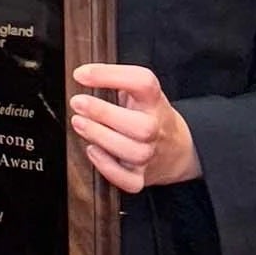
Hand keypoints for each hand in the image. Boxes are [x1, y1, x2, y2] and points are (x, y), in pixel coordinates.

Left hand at [71, 63, 199, 192]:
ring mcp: (151, 154)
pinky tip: (93, 151)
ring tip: (79, 123)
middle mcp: (155, 128)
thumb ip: (115, 81)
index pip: (143, 83)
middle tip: (77, 103)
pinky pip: (128, 180)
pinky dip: (108, 168)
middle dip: (104, 114)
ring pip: (134, 152)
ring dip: (102, 137)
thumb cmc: (147, 116)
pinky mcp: (141, 176)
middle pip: (142, 126)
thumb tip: (81, 74)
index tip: (80, 74)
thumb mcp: (138, 93)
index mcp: (154, 102)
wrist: (177, 149)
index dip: (112, 75)